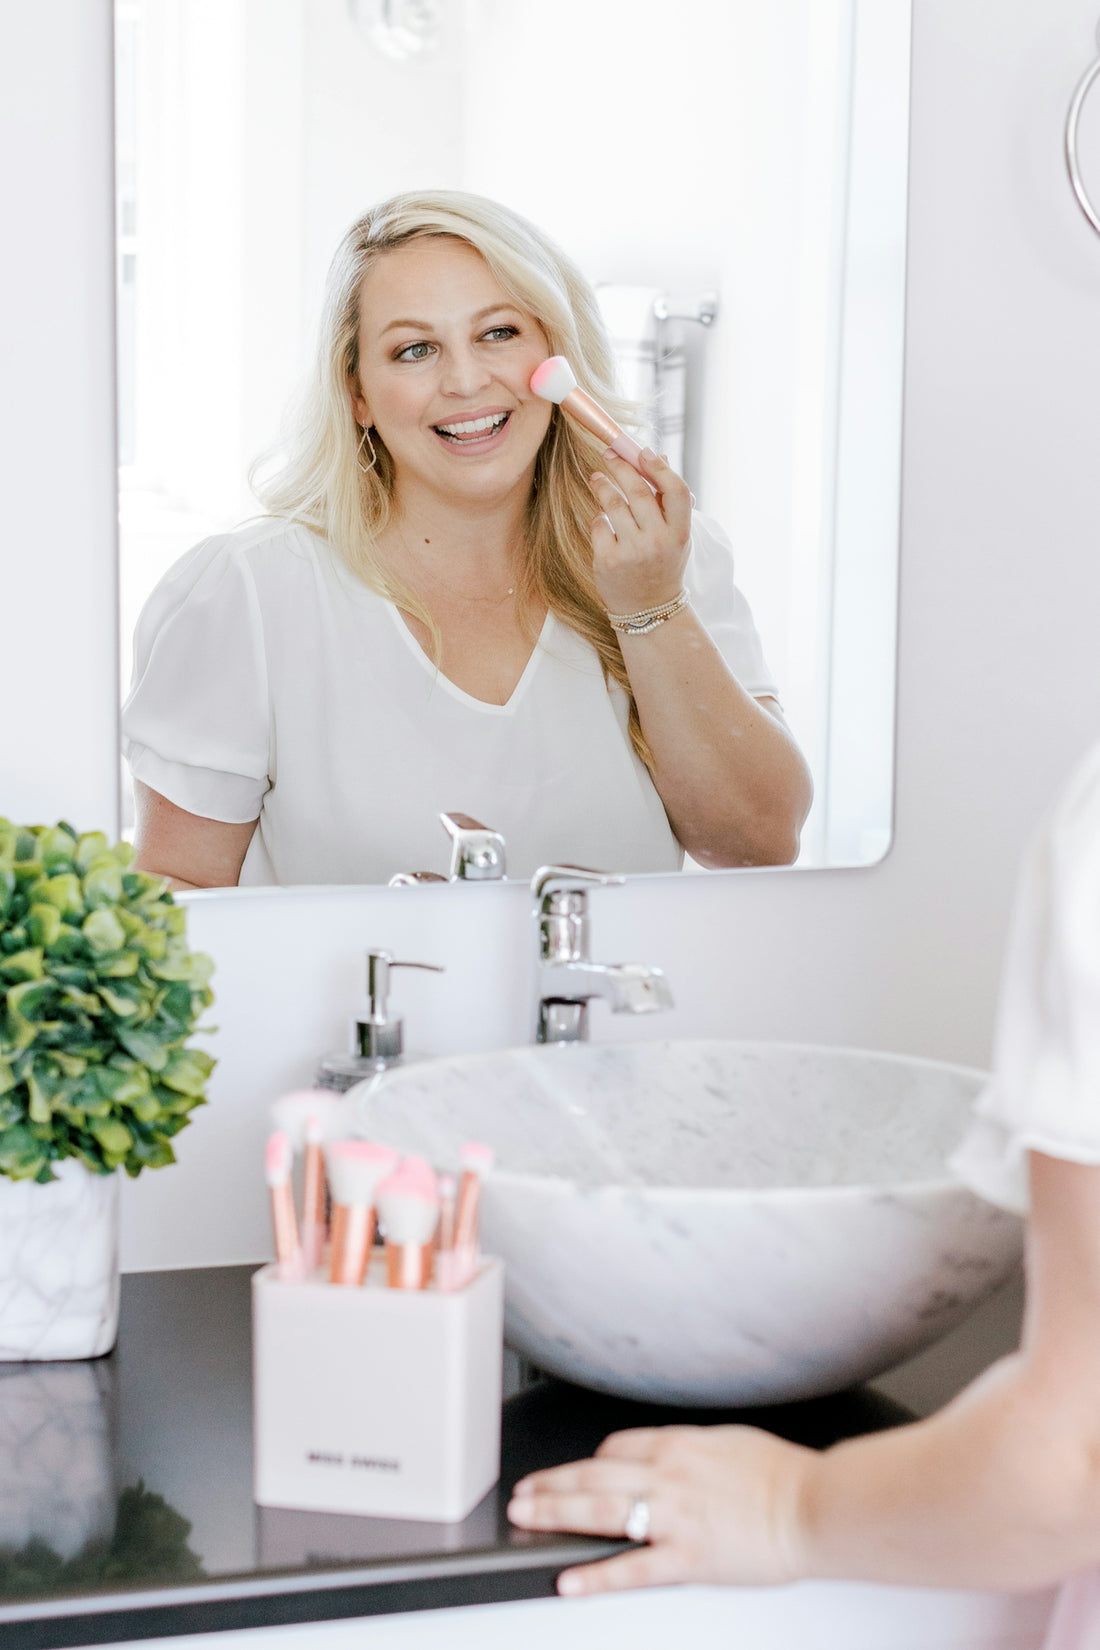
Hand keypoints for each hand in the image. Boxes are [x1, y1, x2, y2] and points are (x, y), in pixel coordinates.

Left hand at [507, 1423, 813, 1596]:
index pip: (615, 1447)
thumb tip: (670, 1455)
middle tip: (521, 1493)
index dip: (587, 1461)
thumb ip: (691, 1449)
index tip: (575, 1472)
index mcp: (680, 1444)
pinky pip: (630, 1568)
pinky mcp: (687, 1557)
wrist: (815, 1506)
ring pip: (599, 1510)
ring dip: (554, 1513)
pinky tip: (568, 1580)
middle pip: (593, 1474)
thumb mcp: (730, 1441)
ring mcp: (674, 1516)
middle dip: (551, 1484)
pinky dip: (594, 1575)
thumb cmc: (784, 1475)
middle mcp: (668, 1474)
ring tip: (525, 1519)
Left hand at [589, 448, 691, 615]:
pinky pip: (599, 526)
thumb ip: (669, 501)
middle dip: (621, 467)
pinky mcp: (609, 561)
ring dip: (602, 485)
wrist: (649, 611)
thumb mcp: (676, 537)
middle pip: (639, 492)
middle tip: (609, 454)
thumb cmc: (663, 566)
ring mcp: (633, 552)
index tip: (642, 451)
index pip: (675, 490)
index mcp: (680, 534)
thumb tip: (658, 457)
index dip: (659, 467)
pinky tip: (601, 519)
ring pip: (613, 505)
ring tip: (596, 477)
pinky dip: (598, 518)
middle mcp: (658, 542)